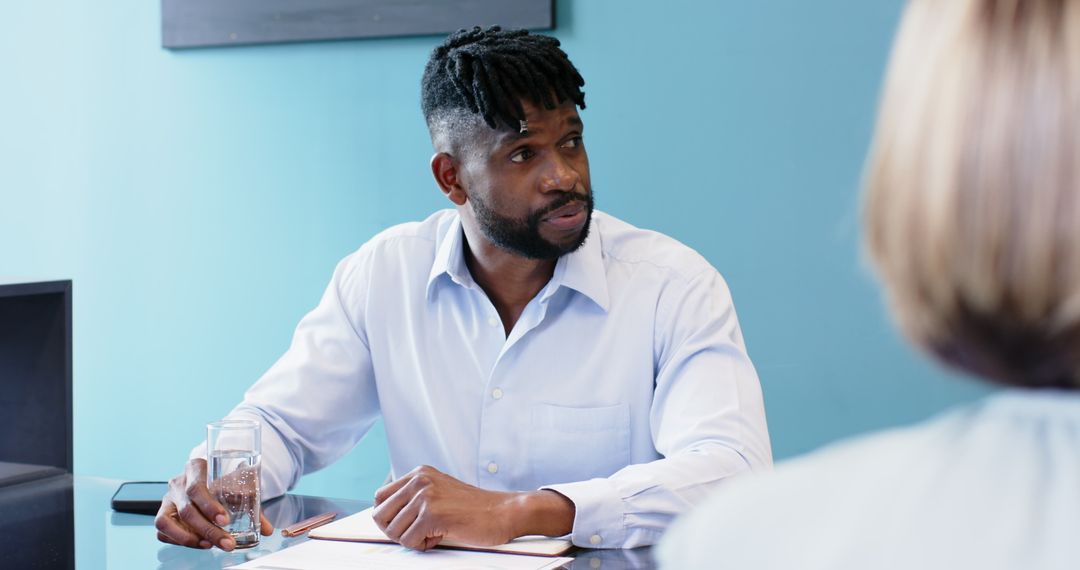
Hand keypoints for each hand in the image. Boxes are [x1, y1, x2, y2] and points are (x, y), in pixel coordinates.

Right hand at [154, 458, 273, 550]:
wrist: (206, 478)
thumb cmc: (222, 483)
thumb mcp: (237, 488)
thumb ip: (253, 508)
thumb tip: (268, 530)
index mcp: (196, 468)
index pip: (197, 487)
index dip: (209, 506)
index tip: (225, 520)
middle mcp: (178, 483)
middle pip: (187, 509)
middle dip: (207, 529)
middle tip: (227, 542)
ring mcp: (167, 499)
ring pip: (166, 521)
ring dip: (189, 538)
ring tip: (210, 545)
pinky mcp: (163, 514)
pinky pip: (163, 531)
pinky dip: (179, 540)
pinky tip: (199, 544)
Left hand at [372, 465, 519, 550]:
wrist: (503, 512)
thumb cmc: (474, 508)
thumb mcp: (440, 492)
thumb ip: (415, 497)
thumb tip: (386, 516)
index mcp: (419, 473)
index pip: (380, 497)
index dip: (387, 517)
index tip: (403, 525)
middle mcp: (420, 480)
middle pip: (380, 514)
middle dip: (395, 531)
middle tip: (417, 533)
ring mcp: (425, 496)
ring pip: (394, 531)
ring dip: (412, 539)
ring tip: (434, 533)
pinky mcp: (432, 514)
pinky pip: (409, 541)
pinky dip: (423, 546)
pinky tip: (440, 537)